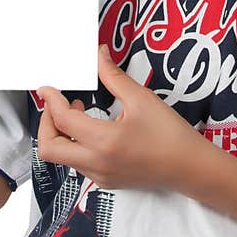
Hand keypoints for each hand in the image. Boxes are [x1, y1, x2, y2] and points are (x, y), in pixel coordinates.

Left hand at [36, 45, 205, 191]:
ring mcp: (100, 176)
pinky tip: (92, 129)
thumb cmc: (170, 133)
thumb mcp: (142, 99)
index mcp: (104, 141)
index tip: (47, 88)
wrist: (190, 168)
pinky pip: (78, 164)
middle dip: (46, 123)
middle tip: (56, 104)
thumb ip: (114, 76)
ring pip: (63, 158)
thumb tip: (98, 54)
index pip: (62, 120)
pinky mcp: (106, 182)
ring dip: (61, 134)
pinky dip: (75, 145)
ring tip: (79, 111)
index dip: (51, 101)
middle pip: (49, 149)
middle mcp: (96, 164)